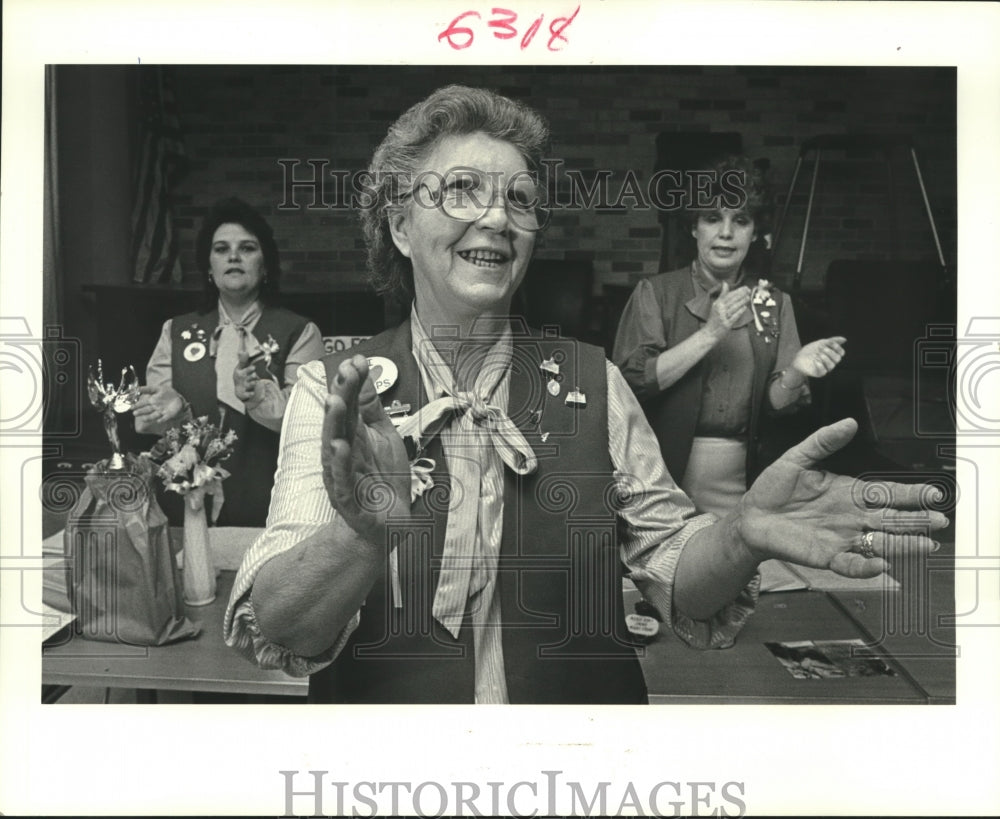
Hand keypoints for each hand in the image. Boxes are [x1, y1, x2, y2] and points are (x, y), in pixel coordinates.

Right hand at [132, 384, 185, 427]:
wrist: (178, 399)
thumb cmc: (167, 393)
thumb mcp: (158, 388)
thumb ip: (148, 389)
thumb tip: (137, 388)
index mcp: (152, 400)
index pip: (143, 403)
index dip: (137, 405)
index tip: (131, 408)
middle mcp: (155, 407)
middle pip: (147, 410)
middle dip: (141, 412)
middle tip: (135, 413)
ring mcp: (161, 412)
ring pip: (153, 415)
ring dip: (148, 418)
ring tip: (143, 419)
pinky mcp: (168, 415)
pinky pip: (165, 418)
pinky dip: (162, 420)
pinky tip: (158, 421)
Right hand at [233, 351, 265, 405]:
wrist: (239, 389)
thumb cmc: (241, 376)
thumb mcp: (241, 368)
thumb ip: (243, 360)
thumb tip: (245, 352)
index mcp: (239, 371)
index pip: (242, 369)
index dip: (248, 368)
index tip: (254, 367)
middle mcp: (241, 379)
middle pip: (245, 376)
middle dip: (250, 375)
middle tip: (255, 374)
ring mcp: (243, 386)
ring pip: (248, 384)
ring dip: (251, 383)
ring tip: (255, 382)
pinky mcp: (244, 393)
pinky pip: (246, 394)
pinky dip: (249, 394)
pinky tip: (252, 393)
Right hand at [321, 354, 410, 544]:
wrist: (390, 523)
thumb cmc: (384, 479)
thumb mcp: (382, 435)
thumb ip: (370, 406)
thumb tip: (363, 372)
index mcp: (353, 435)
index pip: (349, 404)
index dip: (350, 383)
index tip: (356, 361)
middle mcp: (343, 452)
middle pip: (340, 420)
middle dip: (341, 395)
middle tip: (345, 373)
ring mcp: (343, 475)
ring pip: (334, 447)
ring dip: (334, 424)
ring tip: (335, 401)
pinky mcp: (348, 498)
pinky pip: (342, 480)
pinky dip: (339, 464)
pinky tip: (340, 447)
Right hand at [705, 282, 750, 338]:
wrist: (709, 333)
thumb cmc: (713, 319)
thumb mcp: (715, 305)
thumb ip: (722, 295)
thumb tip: (725, 283)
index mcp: (717, 304)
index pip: (728, 295)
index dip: (737, 291)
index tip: (744, 287)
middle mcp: (720, 310)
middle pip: (732, 300)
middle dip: (741, 294)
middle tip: (748, 290)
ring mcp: (723, 317)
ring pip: (734, 307)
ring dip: (742, 301)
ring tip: (748, 297)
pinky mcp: (727, 324)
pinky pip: (734, 316)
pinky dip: (740, 311)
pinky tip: (744, 307)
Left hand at [736, 418, 947, 577]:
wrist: (750, 516)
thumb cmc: (773, 488)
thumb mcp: (797, 458)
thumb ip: (823, 441)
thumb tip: (848, 423)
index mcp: (848, 492)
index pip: (886, 493)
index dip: (910, 494)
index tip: (931, 493)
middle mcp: (851, 517)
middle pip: (891, 520)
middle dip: (916, 520)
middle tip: (939, 520)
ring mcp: (841, 538)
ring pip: (880, 543)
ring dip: (903, 545)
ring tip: (926, 545)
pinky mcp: (826, 556)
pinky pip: (851, 564)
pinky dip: (865, 566)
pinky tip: (880, 564)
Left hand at [791, 336, 846, 378]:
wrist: (799, 357)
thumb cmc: (811, 350)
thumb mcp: (821, 343)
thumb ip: (833, 340)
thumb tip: (845, 339)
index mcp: (832, 355)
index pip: (841, 353)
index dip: (837, 348)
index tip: (829, 343)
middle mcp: (830, 362)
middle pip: (837, 359)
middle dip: (831, 353)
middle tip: (823, 349)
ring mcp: (825, 368)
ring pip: (832, 366)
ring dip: (826, 359)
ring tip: (819, 355)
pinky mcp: (819, 373)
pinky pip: (823, 371)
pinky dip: (820, 366)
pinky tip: (816, 361)